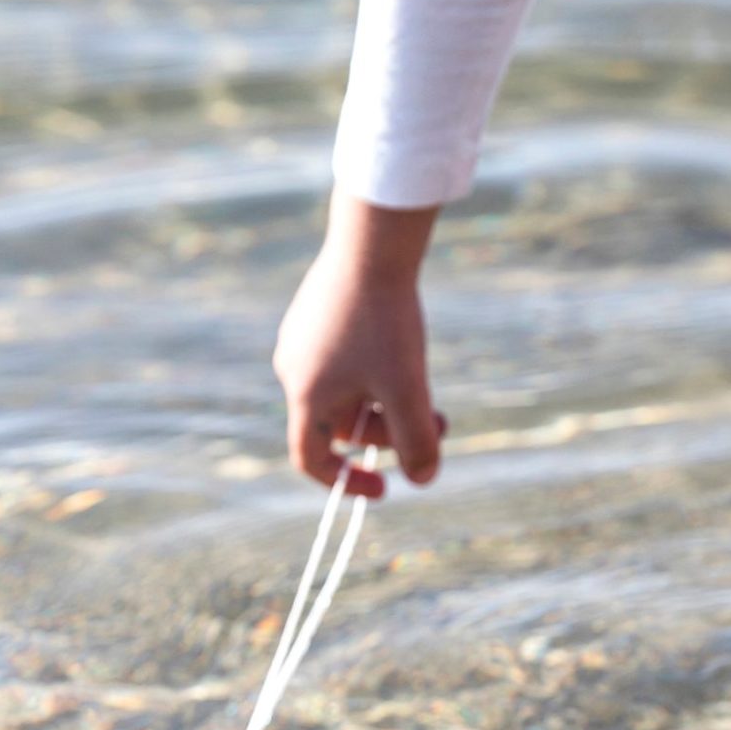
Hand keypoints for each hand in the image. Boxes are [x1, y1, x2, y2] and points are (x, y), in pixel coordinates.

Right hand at [272, 192, 445, 499]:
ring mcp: (300, 340)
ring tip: (428, 387)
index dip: (346, 483)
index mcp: (306, 395)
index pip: (312, 459)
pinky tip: (403, 346)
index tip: (385, 487)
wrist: (371, 242)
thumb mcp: (408, 387)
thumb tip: (424, 479)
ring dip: (386, 402)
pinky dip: (374, 371)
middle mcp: (293, 370)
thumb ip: (417, 439)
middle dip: (389, 433)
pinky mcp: (313, 314)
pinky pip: (342, 360)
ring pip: (345, 391)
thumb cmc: (386, 319)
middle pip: (340, 425)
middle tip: (437, 424)